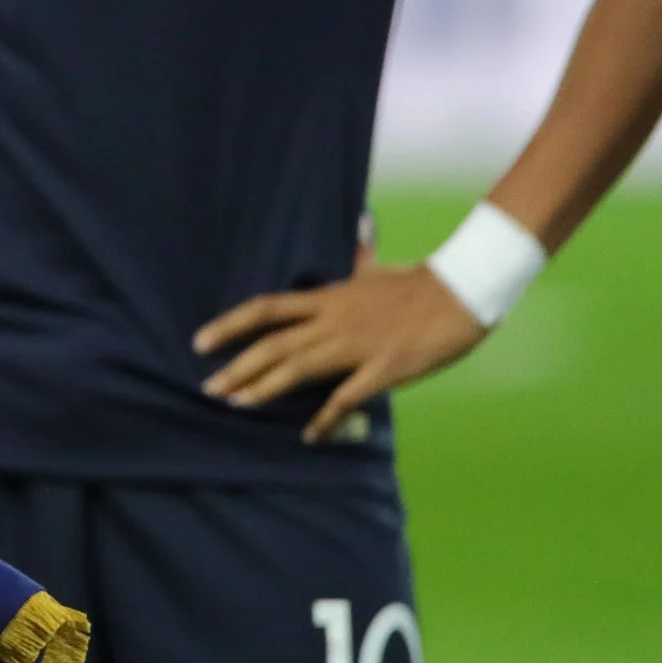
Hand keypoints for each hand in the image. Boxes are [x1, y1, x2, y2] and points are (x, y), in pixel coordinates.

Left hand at [193, 259, 486, 442]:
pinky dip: (326, 418)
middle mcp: (333, 320)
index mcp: (327, 297)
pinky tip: (311, 435)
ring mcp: (356, 345)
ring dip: (265, 389)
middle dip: (237, 367)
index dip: (230, 324)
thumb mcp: (376, 269)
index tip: (200, 340)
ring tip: (238, 406)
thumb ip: (360, 256)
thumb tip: (361, 227)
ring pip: (298, 368)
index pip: (266, 308)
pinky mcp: (383, 368)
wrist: (461, 293)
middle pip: (273, 344)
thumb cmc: (419, 283)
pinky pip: (346, 397)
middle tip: (209, 389)